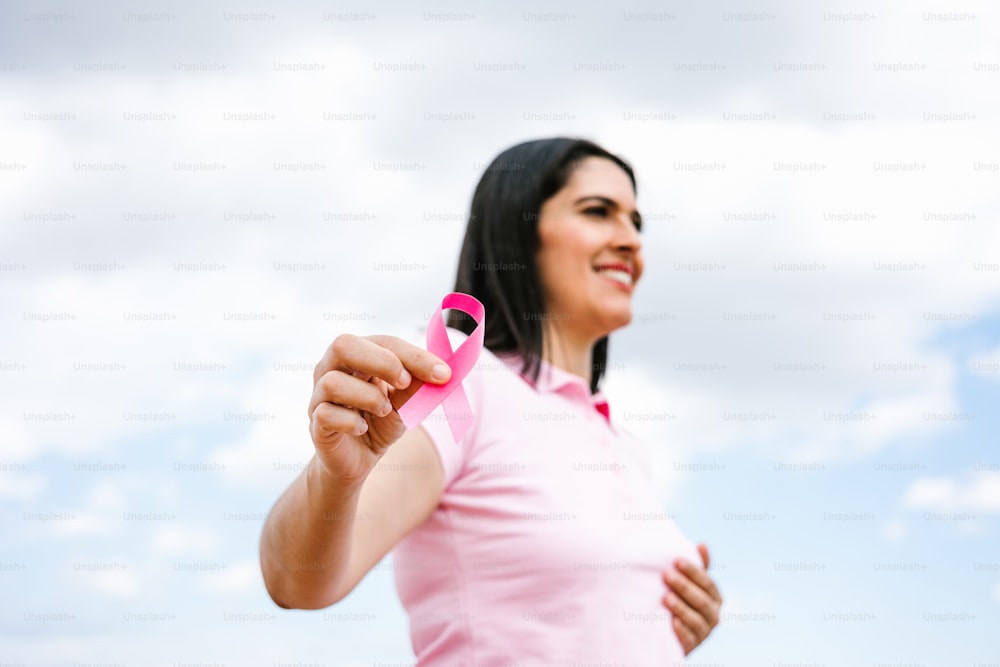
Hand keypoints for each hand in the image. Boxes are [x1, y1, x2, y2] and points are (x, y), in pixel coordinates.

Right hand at [307, 333, 451, 485]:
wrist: (359, 459)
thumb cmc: (381, 421)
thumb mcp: (406, 401)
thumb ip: (419, 385)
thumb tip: (442, 373)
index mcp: (358, 355)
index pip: (384, 342)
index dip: (414, 355)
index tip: (443, 374)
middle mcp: (331, 368)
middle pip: (343, 345)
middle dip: (381, 362)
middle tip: (405, 382)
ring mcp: (319, 395)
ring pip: (332, 382)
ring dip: (368, 397)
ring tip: (384, 410)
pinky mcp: (315, 423)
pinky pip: (326, 414)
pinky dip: (351, 422)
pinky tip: (363, 428)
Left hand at [662, 543, 722, 654]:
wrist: (669, 632)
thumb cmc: (681, 600)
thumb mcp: (688, 584)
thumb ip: (697, 568)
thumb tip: (703, 544)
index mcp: (714, 597)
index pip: (707, 582)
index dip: (693, 571)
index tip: (676, 560)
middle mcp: (713, 615)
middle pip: (701, 600)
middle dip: (684, 586)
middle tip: (666, 574)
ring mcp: (704, 632)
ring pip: (696, 620)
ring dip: (681, 608)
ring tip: (666, 597)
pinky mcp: (693, 646)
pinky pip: (690, 639)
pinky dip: (681, 630)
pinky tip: (672, 621)